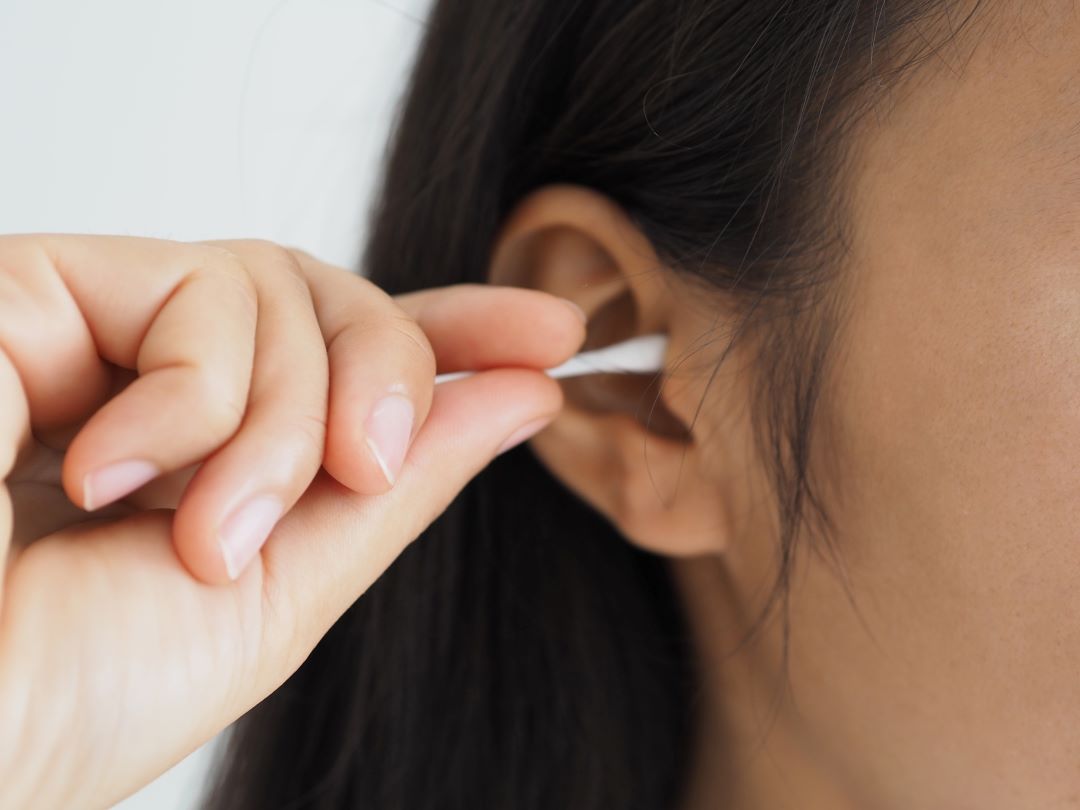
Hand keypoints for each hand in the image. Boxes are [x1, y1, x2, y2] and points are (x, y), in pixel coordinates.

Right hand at [0, 234, 585, 809]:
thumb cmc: (69, 697)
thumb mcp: (288, 590)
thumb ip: (403, 484)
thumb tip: (522, 393)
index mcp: (206, 450)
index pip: (346, 355)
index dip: (456, 331)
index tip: (553, 333)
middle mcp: (147, 376)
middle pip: (327, 299)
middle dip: (386, 376)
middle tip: (371, 466)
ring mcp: (89, 328)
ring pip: (278, 289)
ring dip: (283, 425)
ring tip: (215, 536)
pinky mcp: (29, 289)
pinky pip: (197, 292)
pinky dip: (197, 402)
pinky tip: (110, 478)